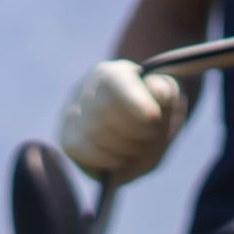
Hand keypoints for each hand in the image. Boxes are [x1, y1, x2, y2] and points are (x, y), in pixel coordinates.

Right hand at [58, 60, 188, 183]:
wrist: (136, 134)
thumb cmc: (152, 113)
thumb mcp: (166, 98)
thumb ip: (165, 92)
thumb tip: (162, 93)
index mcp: (111, 74)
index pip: (115, 82)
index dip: (135, 101)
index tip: (154, 116)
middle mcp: (85, 89)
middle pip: (105, 111)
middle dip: (134, 130)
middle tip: (150, 136)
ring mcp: (72, 114)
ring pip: (93, 131)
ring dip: (123, 147)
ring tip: (138, 149)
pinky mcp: (68, 140)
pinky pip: (78, 148)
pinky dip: (104, 158)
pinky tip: (120, 160)